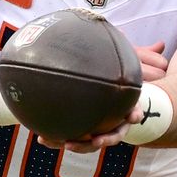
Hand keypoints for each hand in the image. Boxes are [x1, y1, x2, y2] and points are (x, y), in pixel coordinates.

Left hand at [33, 42, 162, 153]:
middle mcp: (111, 121)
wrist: (80, 93)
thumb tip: (123, 30)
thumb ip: (115, 51)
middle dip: (106, 139)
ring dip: (80, 146)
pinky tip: (41, 138)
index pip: (132, 111)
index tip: (134, 116)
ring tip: (65, 143)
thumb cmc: (100, 74)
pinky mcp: (77, 133)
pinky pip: (69, 139)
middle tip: (96, 139)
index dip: (134, 114)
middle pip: (113, 134)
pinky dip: (56, 140)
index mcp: (121, 106)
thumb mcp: (108, 61)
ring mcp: (95, 130)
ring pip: (90, 143)